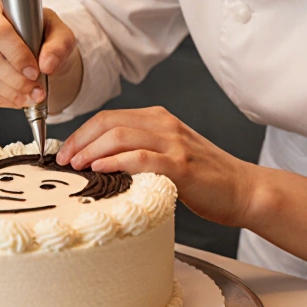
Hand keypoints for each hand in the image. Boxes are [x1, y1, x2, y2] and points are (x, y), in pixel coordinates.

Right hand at [0, 0, 78, 108]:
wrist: (41, 55)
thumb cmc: (46, 38)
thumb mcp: (61, 35)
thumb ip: (58, 45)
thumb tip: (47, 63)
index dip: (16, 53)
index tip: (34, 69)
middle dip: (16, 78)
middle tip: (37, 87)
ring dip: (12, 92)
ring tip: (33, 95)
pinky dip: (4, 100)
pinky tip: (20, 98)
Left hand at [55, 106, 256, 227]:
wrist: (244, 190)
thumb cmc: (206, 178)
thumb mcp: (170, 154)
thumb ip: (141, 150)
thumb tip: (98, 163)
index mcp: (159, 119)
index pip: (109, 116)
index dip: (82, 132)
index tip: (65, 150)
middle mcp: (165, 125)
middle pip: (109, 122)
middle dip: (79, 140)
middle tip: (62, 160)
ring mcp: (174, 143)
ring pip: (121, 135)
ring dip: (91, 150)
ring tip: (75, 166)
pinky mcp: (181, 165)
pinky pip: (141, 157)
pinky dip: (116, 161)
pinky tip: (100, 169)